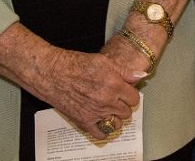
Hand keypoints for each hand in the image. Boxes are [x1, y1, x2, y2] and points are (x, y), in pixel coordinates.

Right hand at [0, 24, 144, 142]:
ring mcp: (96, 113)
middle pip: (127, 111)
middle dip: (124, 105)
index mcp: (113, 83)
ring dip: (116, 117)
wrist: (53, 73)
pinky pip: (102, 133)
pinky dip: (104, 129)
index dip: (130, 93)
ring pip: (117, 123)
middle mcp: (106, 100)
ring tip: (110, 109)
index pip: (134, 97)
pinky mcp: (84, 122)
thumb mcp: (103, 61)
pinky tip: (102, 120)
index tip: (126, 91)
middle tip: (117, 98)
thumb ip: (124, 71)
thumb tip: (142, 75)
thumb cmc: (75, 64)